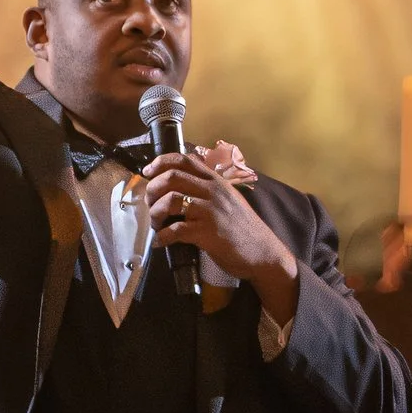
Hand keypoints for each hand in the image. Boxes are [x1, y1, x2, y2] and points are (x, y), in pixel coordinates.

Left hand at [144, 153, 299, 321]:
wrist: (264, 253)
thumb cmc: (243, 229)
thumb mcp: (228, 199)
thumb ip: (208, 189)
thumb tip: (180, 183)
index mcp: (216, 181)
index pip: (183, 159)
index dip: (160, 163)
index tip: (147, 173)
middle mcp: (213, 191)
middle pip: (171, 177)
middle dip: (152, 190)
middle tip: (151, 205)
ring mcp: (210, 211)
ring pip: (170, 201)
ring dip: (155, 214)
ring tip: (156, 225)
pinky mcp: (208, 232)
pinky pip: (175, 230)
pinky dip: (162, 237)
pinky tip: (160, 242)